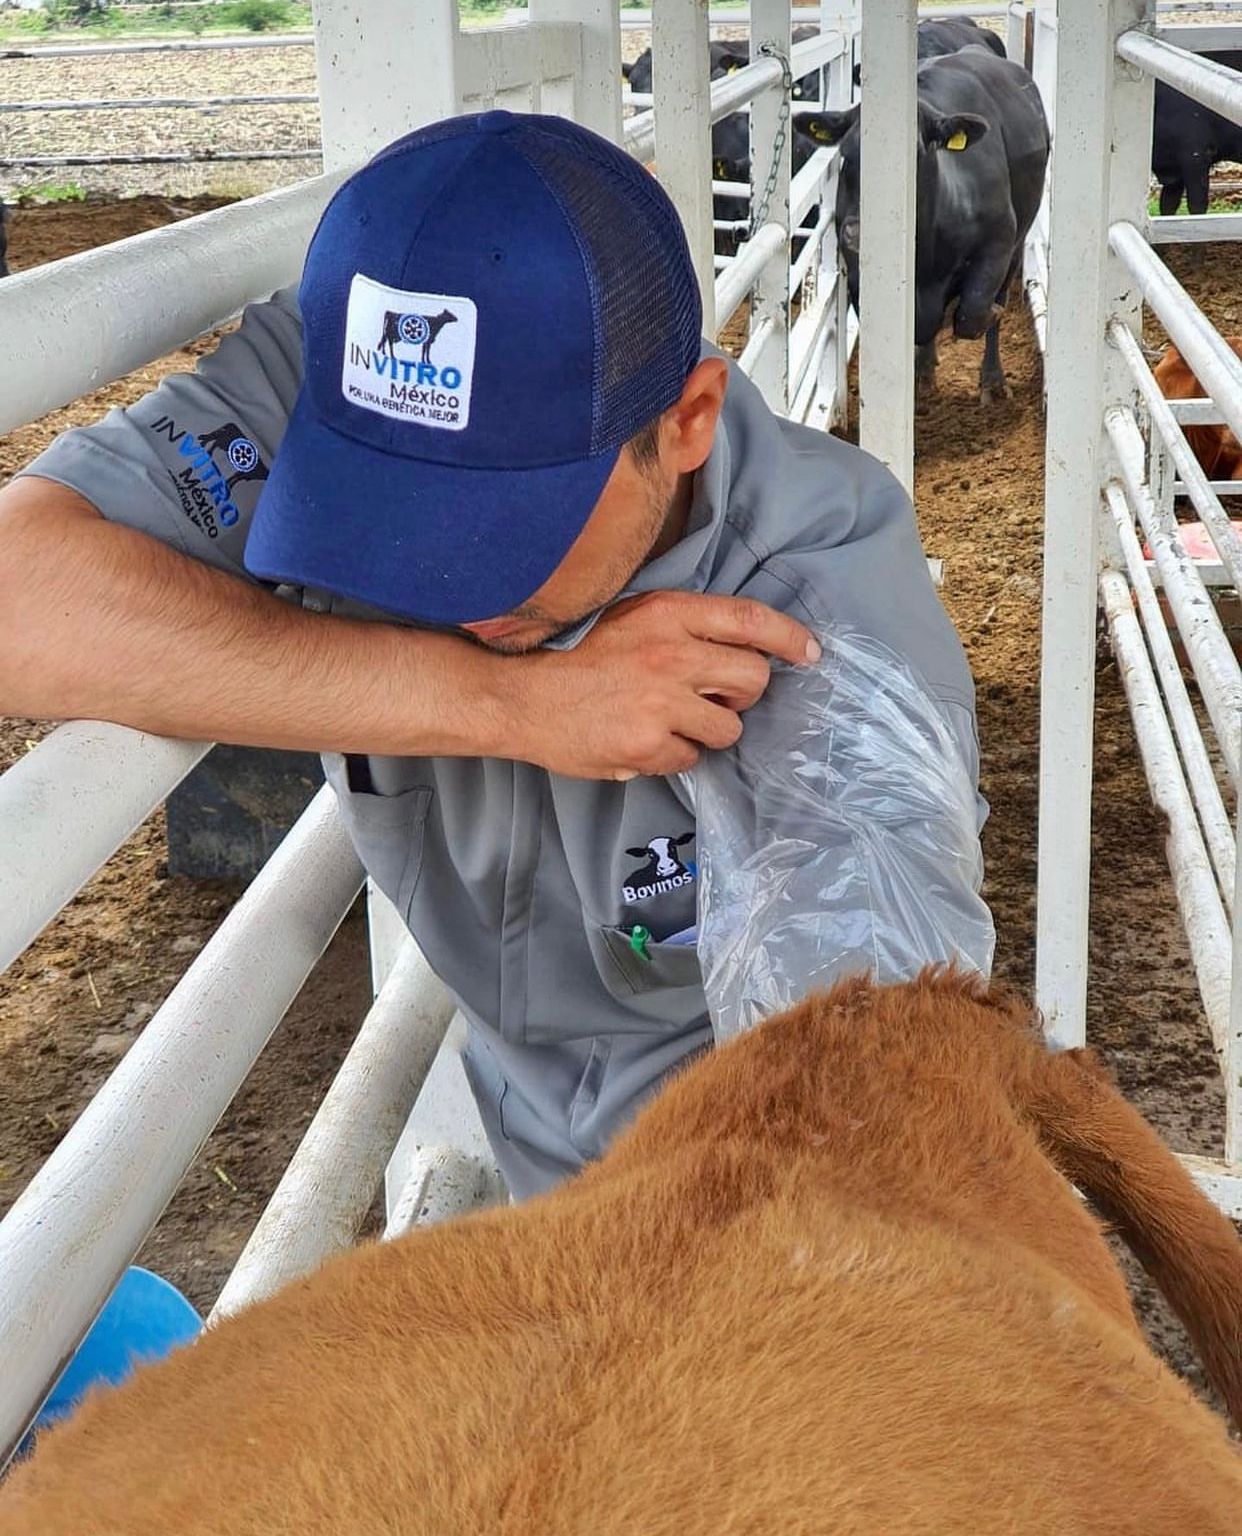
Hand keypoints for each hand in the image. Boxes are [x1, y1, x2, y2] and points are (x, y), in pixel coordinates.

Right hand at [506, 591, 820, 779]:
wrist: (520, 697)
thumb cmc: (577, 657)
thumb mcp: (630, 618)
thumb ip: (681, 625)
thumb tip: (740, 646)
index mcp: (667, 613)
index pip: (750, 620)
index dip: (788, 637)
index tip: (809, 653)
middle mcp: (670, 654)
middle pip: (753, 679)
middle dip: (743, 694)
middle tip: (715, 698)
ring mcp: (660, 702)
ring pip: (729, 728)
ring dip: (708, 730)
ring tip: (669, 721)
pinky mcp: (647, 745)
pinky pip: (691, 758)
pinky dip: (673, 755)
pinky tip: (642, 741)